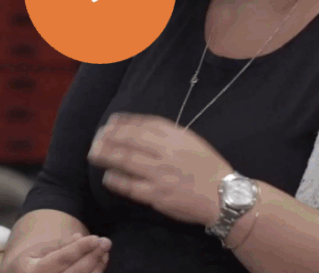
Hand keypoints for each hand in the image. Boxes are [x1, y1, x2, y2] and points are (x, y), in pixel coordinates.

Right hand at [14, 233, 110, 272]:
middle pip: (76, 272)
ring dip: (98, 266)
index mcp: (35, 272)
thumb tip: (79, 237)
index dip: (80, 248)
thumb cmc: (30, 266)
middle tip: (106, 242)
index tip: (95, 238)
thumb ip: (59, 245)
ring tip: (105, 252)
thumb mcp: (36, 252)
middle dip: (93, 256)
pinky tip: (100, 264)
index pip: (62, 259)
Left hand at [88, 113, 232, 225]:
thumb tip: (141, 126)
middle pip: (130, 140)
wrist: (224, 196)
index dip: (123, 122)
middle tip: (97, 136)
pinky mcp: (157, 195)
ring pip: (126, 161)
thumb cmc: (208, 167)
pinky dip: (117, 180)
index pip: (143, 124)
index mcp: (176, 137)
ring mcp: (160, 174)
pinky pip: (131, 186)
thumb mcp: (191, 141)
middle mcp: (166, 153)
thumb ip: (168, 132)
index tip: (111, 122)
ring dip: (107, 155)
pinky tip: (107, 177)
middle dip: (109, 136)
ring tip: (94, 153)